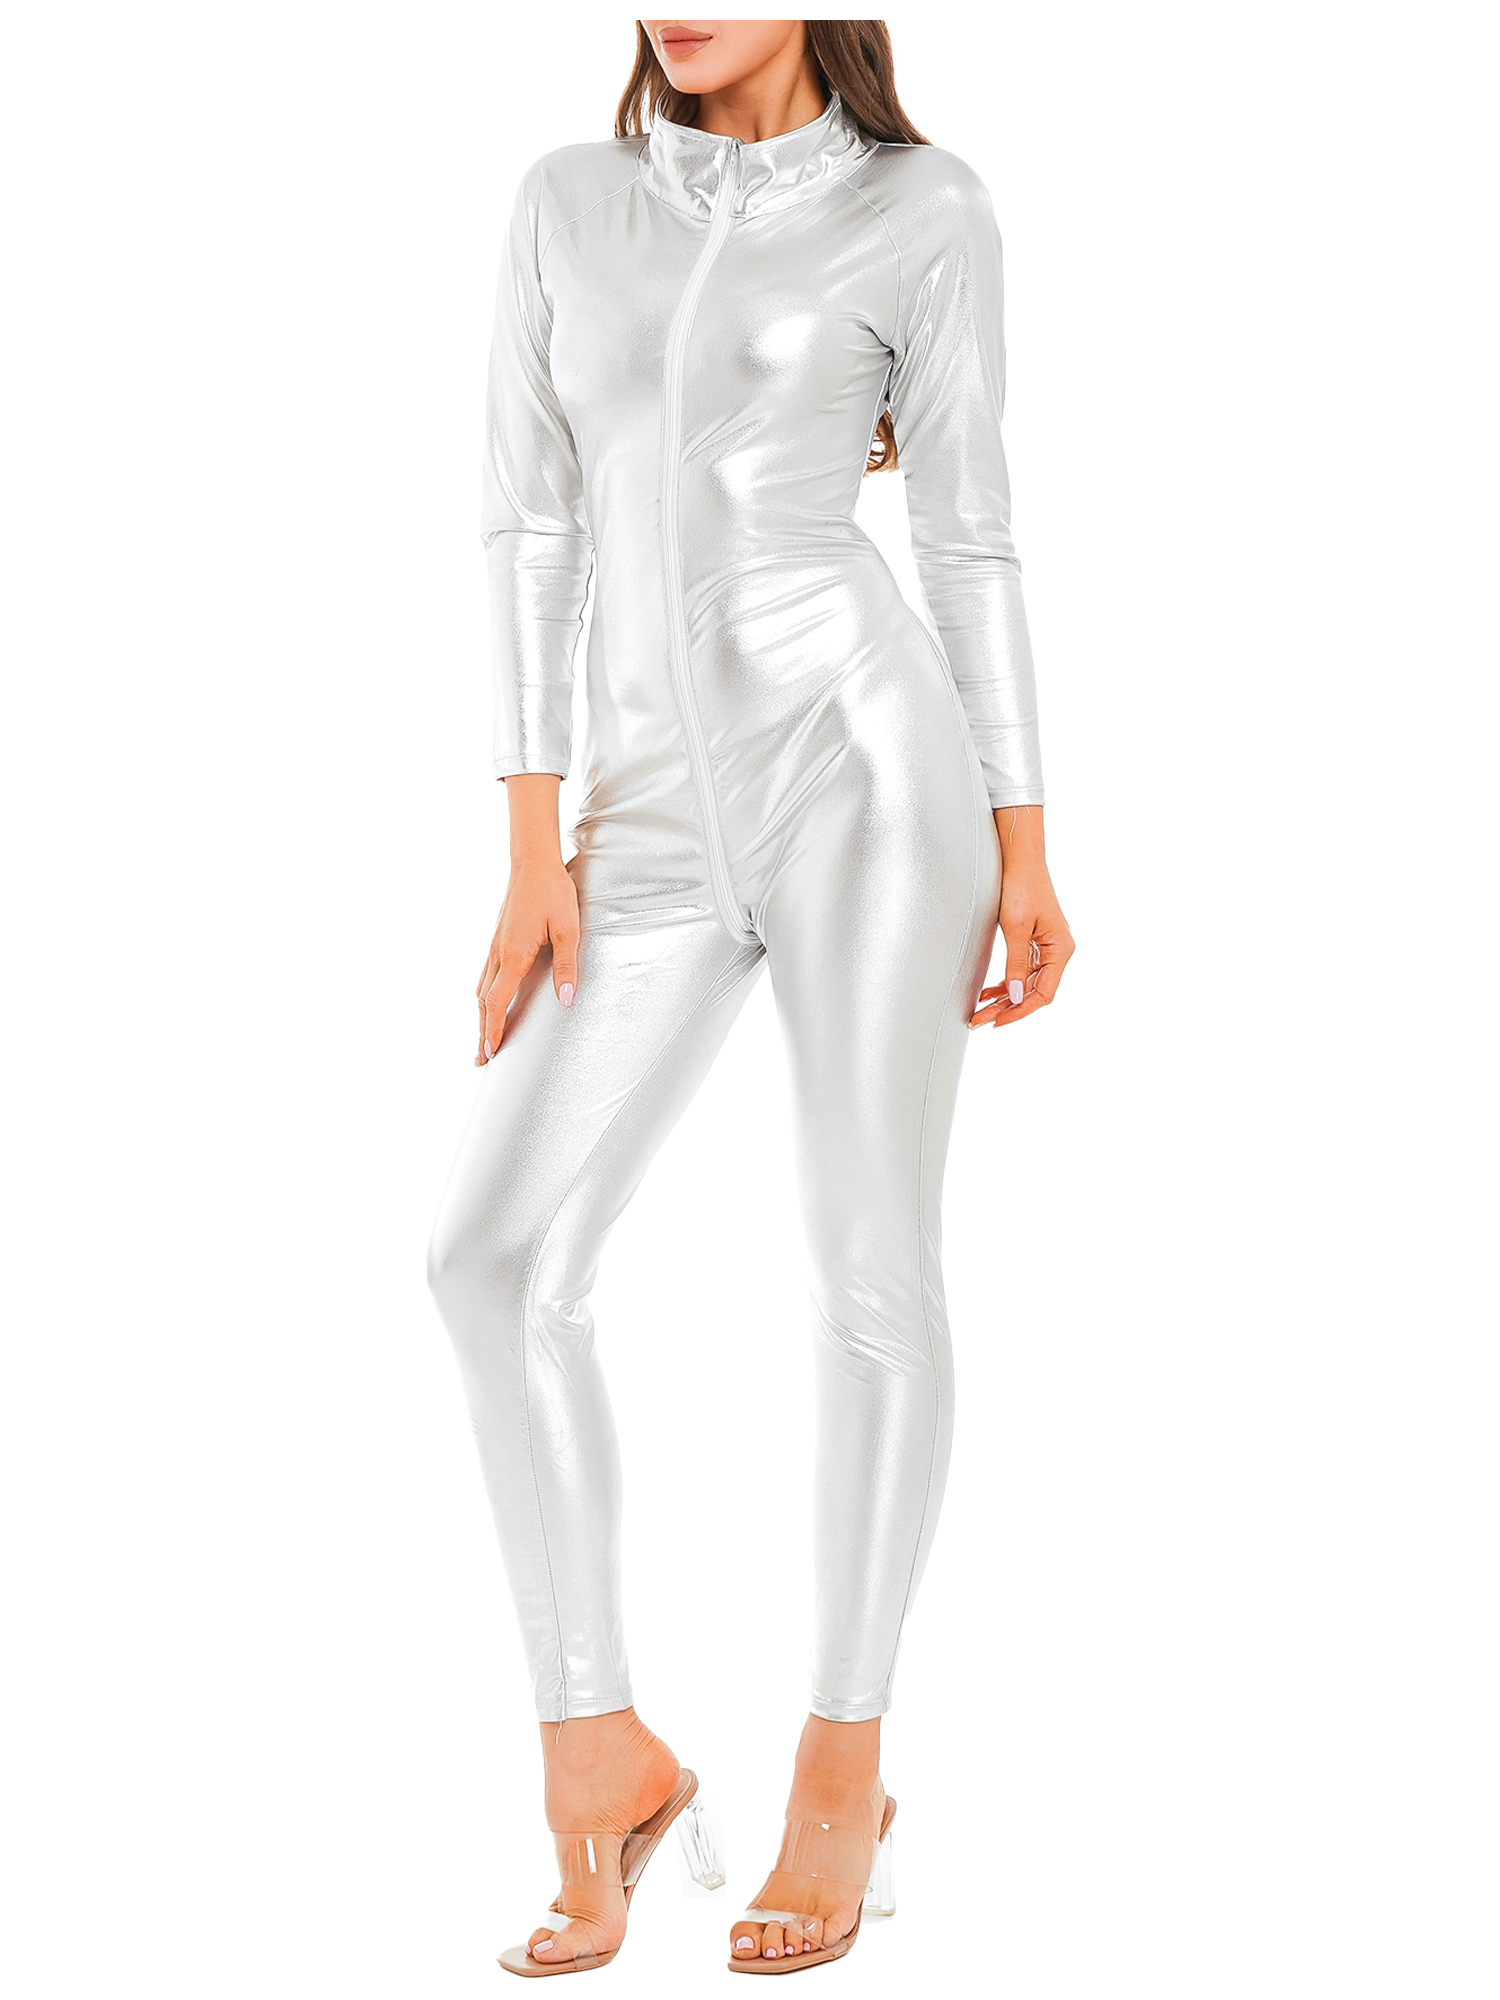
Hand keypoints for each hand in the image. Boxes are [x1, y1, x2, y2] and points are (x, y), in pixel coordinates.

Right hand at [476, 775, 578, 1063]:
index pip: (497, 1002)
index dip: (492, 1029)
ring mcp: (495, 946)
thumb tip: (566, 1000)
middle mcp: (498, 954)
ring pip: (481, 990)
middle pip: (483, 1002)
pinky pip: (485, 975)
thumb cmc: (553, 893)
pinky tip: (488, 1000)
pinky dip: (483, 997)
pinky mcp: (498, 938)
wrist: (533, 862)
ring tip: (483, 1037)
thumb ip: (568, 966)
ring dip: (481, 1016)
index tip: (489, 1053)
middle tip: (480, 1059)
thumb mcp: (569, 930)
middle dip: (481, 1032)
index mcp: (514, 956)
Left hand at [969, 805, 1074, 1028]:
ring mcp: (1045, 947)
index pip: (1043, 993)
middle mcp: (1057, 951)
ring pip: (1025, 984)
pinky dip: (1005, 983)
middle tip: (979, 1021)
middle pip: (1033, 992)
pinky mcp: (1033, 941)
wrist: (1019, 858)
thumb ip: (1015, 964)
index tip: (997, 1022)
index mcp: (1061, 950)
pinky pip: (1021, 971)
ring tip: (980, 1012)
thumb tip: (1014, 997)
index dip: (1020, 1011)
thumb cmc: (1021, 887)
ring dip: (1004, 999)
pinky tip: (987, 993)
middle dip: (1007, 1008)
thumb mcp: (1016, 928)